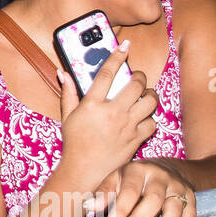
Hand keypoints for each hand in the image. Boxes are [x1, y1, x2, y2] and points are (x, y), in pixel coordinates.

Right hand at [57, 41, 158, 188]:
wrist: (84, 170)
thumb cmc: (74, 143)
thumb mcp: (67, 116)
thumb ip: (68, 93)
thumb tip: (63, 73)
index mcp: (93, 104)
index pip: (107, 73)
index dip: (117, 56)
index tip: (125, 46)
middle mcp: (112, 112)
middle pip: (136, 84)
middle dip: (139, 76)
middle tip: (136, 77)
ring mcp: (127, 126)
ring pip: (150, 101)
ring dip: (150, 95)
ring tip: (146, 94)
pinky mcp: (137, 140)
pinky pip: (153, 123)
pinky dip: (151, 118)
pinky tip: (144, 117)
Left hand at [94, 159, 195, 216]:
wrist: (167, 168)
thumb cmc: (133, 179)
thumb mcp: (116, 179)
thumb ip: (103, 193)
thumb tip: (88, 207)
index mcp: (138, 170)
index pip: (129, 192)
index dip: (119, 212)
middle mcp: (161, 177)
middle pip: (152, 200)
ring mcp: (179, 187)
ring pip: (174, 211)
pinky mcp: (192, 199)